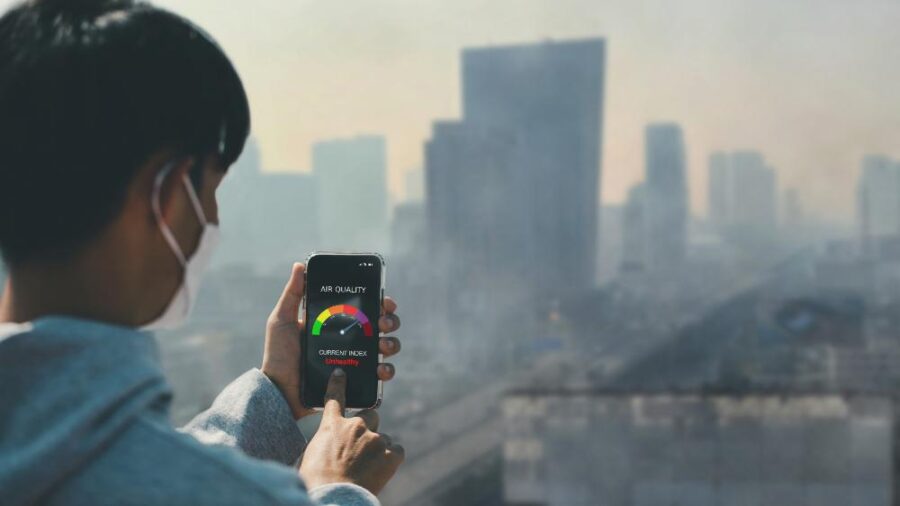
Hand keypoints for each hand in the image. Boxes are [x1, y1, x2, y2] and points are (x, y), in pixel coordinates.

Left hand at [261, 262, 402, 418]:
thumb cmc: (279, 354)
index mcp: (337, 323)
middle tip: (382, 323)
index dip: (380, 302)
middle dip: (390, 321)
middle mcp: (350, 340)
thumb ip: (292, 294)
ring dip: (392, 343)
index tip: (384, 300)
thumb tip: (300, 264)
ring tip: (382, 345)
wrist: (279, 391)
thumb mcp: (282, 320)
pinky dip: (387, 370)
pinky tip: (380, 368)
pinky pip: (380, 375)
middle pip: (382, 326)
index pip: (365, 307)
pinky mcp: (357, 381)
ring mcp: (356, 360)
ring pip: (387, 348)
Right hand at [299, 369, 404, 493]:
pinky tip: (381, 470)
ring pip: (383, 437)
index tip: (341, 374)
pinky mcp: (391, 454)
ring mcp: (375, 439)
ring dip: (377, 448)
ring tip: (366, 468)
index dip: (339, 384)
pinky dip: (391, 458)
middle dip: (368, 427)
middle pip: (370, 416)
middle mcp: (356, 426)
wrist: (334, 496)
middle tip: (360, 447)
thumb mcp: (310, 456)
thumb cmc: (317, 480)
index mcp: (332, 425)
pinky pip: (397, 450)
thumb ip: (325, 442)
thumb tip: (332, 446)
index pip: (335, 397)